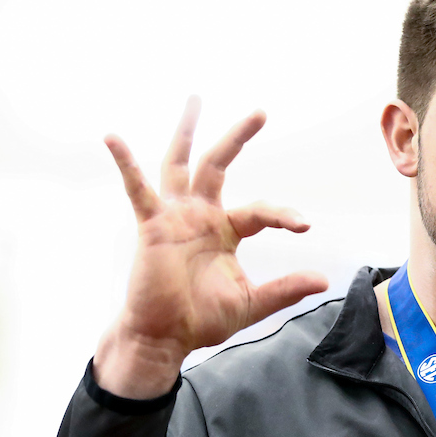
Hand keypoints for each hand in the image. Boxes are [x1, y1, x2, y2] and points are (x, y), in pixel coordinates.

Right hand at [93, 97, 328, 397]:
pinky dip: (124, 162)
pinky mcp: (152, 226)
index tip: (304, 225)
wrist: (166, 337)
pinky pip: (136, 189)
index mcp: (225, 231)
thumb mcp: (252, 303)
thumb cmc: (202, 319)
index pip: (260, 211)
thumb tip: (323, 281)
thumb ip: (284, 290)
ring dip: (187, 131)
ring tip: (196, 99)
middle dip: (239, 137)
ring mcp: (175, 216)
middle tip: (261, 111)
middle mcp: (200, 215)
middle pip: (220, 165)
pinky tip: (112, 136)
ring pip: (181, 164)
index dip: (283, 214)